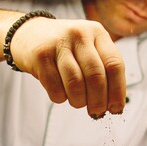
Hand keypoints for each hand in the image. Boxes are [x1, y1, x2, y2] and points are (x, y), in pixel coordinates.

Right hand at [10, 17, 125, 117]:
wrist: (29, 34)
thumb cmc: (65, 49)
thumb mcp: (88, 48)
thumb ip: (103, 69)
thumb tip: (114, 104)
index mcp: (98, 33)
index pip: (115, 65)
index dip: (118, 91)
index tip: (116, 108)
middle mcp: (80, 34)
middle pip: (96, 76)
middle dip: (98, 101)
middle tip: (96, 112)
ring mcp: (59, 43)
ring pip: (76, 83)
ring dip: (79, 101)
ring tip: (77, 102)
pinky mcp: (41, 55)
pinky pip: (55, 87)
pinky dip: (60, 97)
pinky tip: (61, 94)